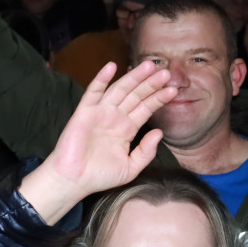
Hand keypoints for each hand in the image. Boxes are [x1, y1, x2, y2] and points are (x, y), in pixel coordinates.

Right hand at [18, 61, 176, 224]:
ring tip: (149, 65)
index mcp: (126, 129)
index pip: (145, 108)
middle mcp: (114, 117)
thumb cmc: (99, 176)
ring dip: (134, 77)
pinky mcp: (84, 112)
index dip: (158, 99)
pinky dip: (101, 79)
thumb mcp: (131, 167)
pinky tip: (111, 66)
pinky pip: (93, 92)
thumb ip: (146, 152)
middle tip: (166, 72)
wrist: (74, 181)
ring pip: (120, 89)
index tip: (173, 90)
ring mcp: (100, 113)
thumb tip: (159, 132)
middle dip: (151, 84)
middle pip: (136, 95)